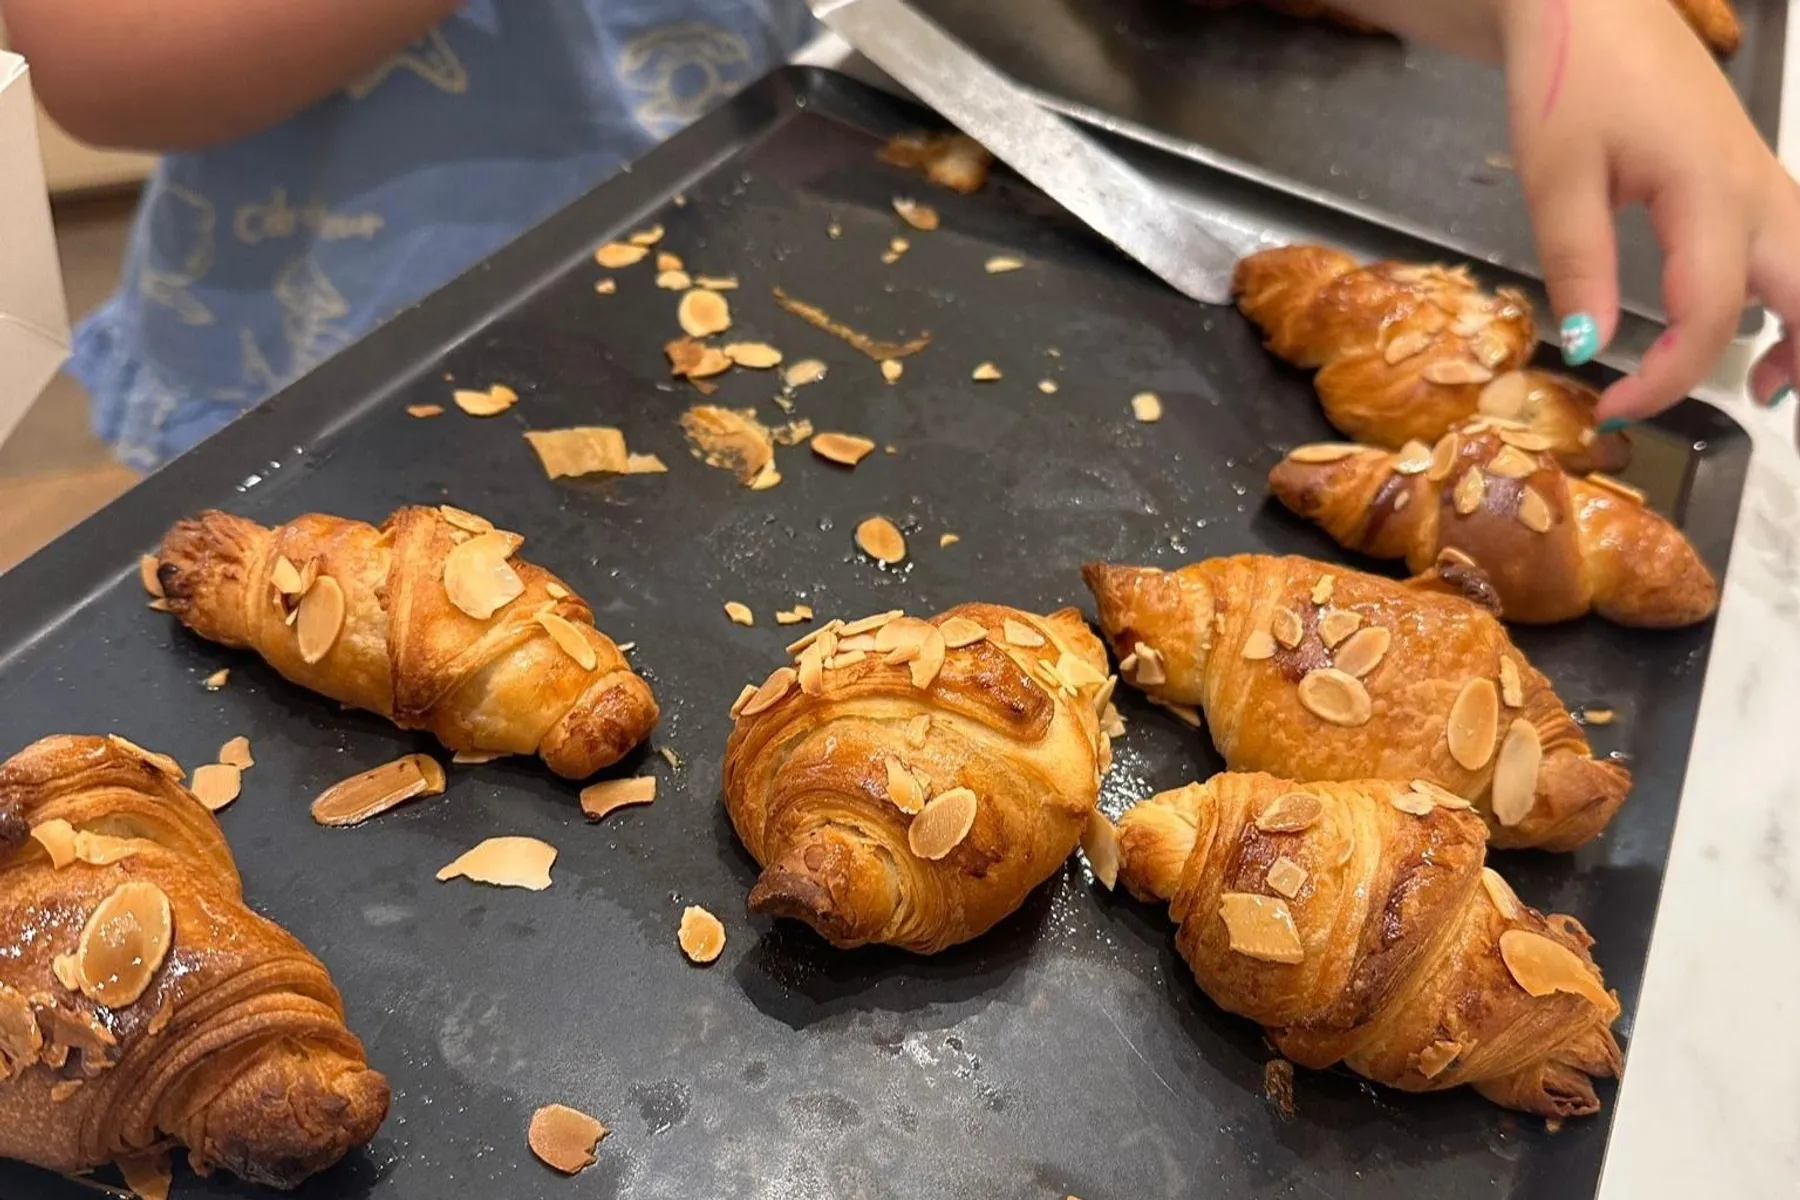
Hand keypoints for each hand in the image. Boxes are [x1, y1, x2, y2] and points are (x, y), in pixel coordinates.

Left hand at [1499, 0, 1799, 427]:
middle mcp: (1757, 190)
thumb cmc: (1570, 80)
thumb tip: (1587, 347)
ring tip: (1760, 383)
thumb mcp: (1556, 176)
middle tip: (1746, 409)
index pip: (1710, 314)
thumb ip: (1576, 262)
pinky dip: (1794, 292)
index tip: (1612, 408)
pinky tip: (1754, 321)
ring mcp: (1764, 180)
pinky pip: (1796, 244)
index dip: (1666, 378)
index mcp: (1709, 193)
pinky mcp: (1752, 175)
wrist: (1593, 4)